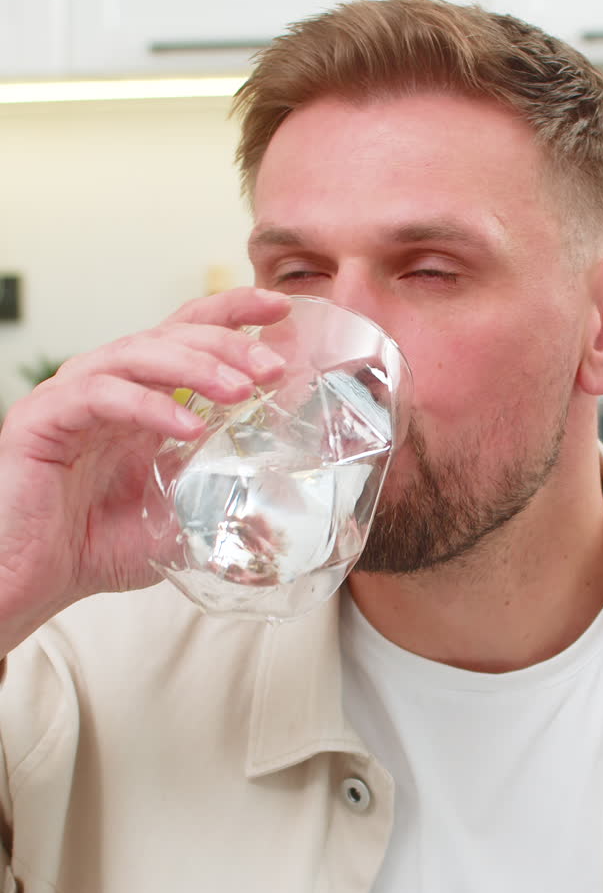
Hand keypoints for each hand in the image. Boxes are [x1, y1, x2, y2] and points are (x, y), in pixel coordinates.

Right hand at [0, 287, 289, 654]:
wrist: (30, 582)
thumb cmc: (94, 548)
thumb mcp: (178, 515)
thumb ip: (219, 491)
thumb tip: (282, 490)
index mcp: (141, 400)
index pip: (188, 335)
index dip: (233, 314)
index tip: (282, 310)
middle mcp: (107, 388)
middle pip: (170, 335)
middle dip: (228, 344)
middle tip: (274, 368)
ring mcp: (72, 398)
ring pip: (137, 354)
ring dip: (195, 366)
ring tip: (241, 390)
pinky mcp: (42, 420)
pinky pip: (101, 396)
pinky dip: (149, 405)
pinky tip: (188, 426)